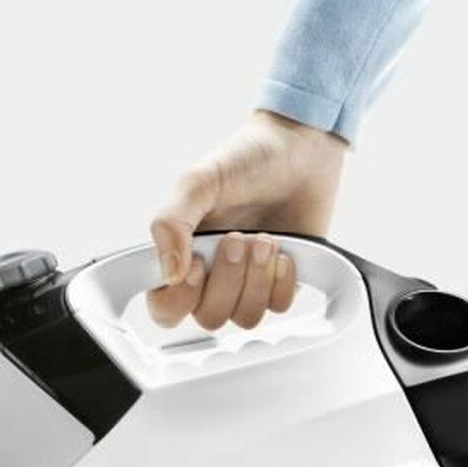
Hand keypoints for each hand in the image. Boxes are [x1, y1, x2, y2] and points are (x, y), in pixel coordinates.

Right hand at [147, 111, 346, 327]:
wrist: (302, 148)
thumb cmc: (247, 158)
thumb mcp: (199, 182)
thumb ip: (171, 223)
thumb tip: (169, 273)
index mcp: (181, 254)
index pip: (165, 308)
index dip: (179, 299)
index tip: (196, 266)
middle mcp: (212, 275)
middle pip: (209, 318)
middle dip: (227, 280)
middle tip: (238, 239)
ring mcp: (247, 282)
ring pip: (245, 318)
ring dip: (256, 281)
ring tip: (265, 240)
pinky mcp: (280, 282)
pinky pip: (278, 307)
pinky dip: (282, 282)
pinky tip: (284, 252)